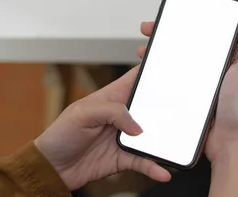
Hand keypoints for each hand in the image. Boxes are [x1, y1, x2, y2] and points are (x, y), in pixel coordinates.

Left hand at [35, 66, 170, 189]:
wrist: (50, 168)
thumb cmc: (59, 135)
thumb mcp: (81, 114)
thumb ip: (111, 112)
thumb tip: (137, 126)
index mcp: (111, 97)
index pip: (135, 79)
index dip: (152, 71)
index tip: (172, 68)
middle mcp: (121, 116)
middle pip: (151, 107)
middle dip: (168, 107)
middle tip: (186, 109)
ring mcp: (124, 138)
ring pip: (152, 136)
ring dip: (165, 140)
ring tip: (178, 144)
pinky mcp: (124, 159)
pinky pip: (144, 162)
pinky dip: (154, 167)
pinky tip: (163, 171)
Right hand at [137, 3, 237, 161]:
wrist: (232, 144)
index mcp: (233, 58)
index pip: (208, 32)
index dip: (189, 22)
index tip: (171, 17)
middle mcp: (218, 70)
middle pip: (188, 46)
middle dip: (167, 37)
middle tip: (150, 32)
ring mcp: (203, 86)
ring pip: (178, 65)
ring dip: (160, 57)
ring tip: (144, 52)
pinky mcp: (192, 100)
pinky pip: (174, 85)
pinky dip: (160, 79)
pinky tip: (150, 76)